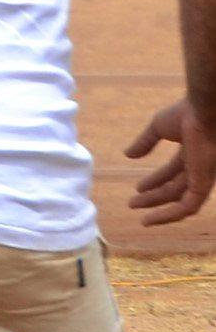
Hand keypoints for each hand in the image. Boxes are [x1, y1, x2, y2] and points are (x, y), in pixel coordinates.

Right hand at [124, 98, 215, 226]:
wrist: (204, 112)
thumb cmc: (186, 114)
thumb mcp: (159, 127)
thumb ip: (145, 142)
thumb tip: (127, 154)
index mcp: (193, 151)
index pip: (172, 172)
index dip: (155, 181)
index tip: (137, 189)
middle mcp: (200, 167)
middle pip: (175, 188)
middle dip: (154, 196)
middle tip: (133, 203)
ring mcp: (203, 178)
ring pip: (181, 202)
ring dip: (160, 209)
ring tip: (141, 216)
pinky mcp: (203, 186)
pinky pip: (186, 207)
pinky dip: (168, 216)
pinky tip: (150, 219)